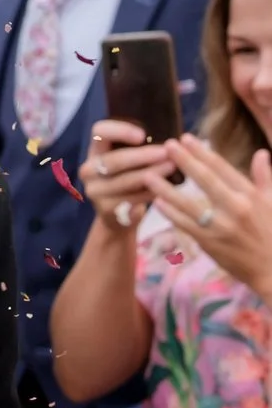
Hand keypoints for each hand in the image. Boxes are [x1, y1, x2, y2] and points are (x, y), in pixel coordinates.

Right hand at [81, 118, 169, 235]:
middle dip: (142, 156)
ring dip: (150, 173)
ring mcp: (94, 190)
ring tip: (172, 167)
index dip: (119, 131)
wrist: (119, 213)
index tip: (142, 135)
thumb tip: (169, 137)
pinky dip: (149, 192)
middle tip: (167, 153)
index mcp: (96, 150)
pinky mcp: (104, 208)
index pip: (99, 133)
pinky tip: (165, 188)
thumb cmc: (131, 175)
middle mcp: (89, 169)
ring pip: (123, 181)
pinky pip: (129, 199)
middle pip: (113, 160)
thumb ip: (141, 146)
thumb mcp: (131, 158)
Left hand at [143, 136, 271, 298]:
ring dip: (167, 188)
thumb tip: (261, 153)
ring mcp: (221, 226)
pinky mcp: (210, 242)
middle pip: (205, 179)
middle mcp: (236, 207)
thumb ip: (264, 177)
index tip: (186, 139)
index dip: (202, 152)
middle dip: (185, 160)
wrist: (271, 268)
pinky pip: (186, 225)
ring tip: (149, 175)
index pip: (222, 167)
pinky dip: (171, 213)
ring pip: (189, 203)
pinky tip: (158, 202)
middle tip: (167, 145)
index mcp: (250, 194)